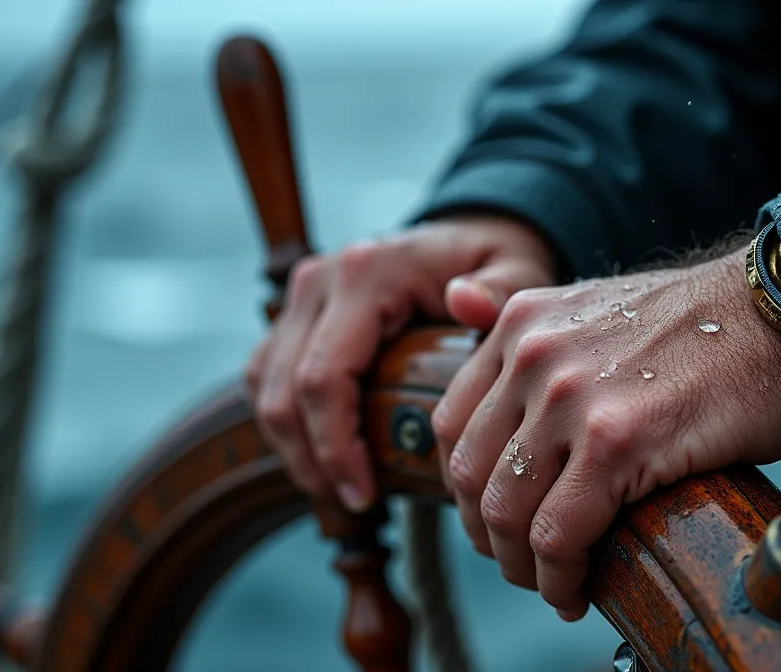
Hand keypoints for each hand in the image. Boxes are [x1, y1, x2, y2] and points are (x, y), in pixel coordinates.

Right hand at [245, 216, 556, 509]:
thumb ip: (500, 289)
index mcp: (368, 273)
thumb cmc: (495, 261)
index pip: (324, 375)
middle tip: (355, 503)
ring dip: (292, 447)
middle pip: (284, 389)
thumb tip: (467, 300)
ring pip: (265, 385)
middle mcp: (321, 278)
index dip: (335, 446)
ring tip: (340, 490)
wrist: (466, 237)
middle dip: (312, 458)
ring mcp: (300, 294)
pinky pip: (266, 375)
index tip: (366, 494)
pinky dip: (285, 423)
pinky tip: (321, 459)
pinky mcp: (294, 313)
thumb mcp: (515, 271)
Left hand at [430, 245, 780, 619]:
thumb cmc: (702, 325)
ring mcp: (570, 396)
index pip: (452, 426)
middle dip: (489, 538)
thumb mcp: (596, 305)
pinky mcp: (616, 440)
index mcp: (521, 322)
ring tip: (555, 583)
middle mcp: (533, 353)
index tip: (498, 522)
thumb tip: (454, 300)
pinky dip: (560, 578)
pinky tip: (579, 591)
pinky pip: (558, 534)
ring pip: (506, 513)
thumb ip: (530, 327)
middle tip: (523, 565)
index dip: (468, 491)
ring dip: (522, 568)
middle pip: (470, 476)